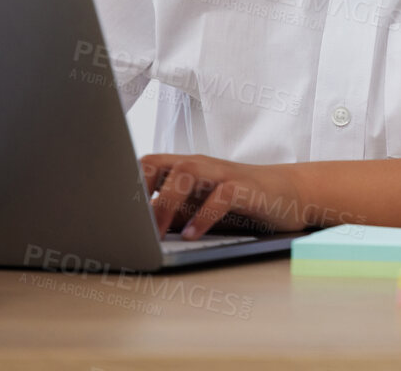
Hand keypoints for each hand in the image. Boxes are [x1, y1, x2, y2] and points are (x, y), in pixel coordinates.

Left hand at [140, 153, 307, 239]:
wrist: (289, 193)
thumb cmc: (238, 201)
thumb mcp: (198, 207)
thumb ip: (169, 213)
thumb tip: (129, 231)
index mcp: (185, 169)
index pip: (146, 165)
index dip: (124, 186)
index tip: (110, 214)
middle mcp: (202, 166)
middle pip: (161, 164)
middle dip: (140, 192)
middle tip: (130, 225)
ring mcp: (224, 174)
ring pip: (187, 173)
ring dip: (167, 203)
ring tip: (157, 233)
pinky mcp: (247, 189)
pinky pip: (222, 196)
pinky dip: (204, 216)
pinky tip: (194, 235)